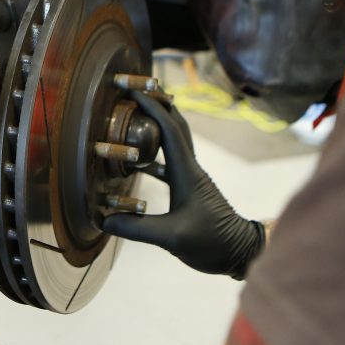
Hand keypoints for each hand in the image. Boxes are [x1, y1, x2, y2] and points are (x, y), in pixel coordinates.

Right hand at [102, 91, 264, 278]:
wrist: (241, 253)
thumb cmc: (211, 242)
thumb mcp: (171, 238)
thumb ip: (137, 228)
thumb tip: (104, 220)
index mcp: (187, 173)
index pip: (169, 130)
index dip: (152, 109)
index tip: (133, 92)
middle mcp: (191, 169)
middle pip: (176, 127)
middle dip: (159, 106)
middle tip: (138, 91)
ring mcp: (192, 179)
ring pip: (175, 143)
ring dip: (158, 127)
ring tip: (136, 119)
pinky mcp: (191, 190)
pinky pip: (171, 164)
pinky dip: (156, 156)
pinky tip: (139, 163)